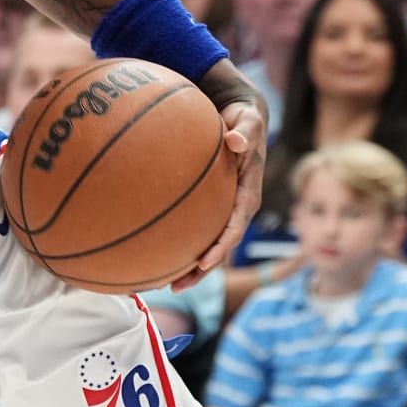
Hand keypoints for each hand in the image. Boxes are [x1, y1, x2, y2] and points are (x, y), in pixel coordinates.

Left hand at [179, 87, 266, 283]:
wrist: (243, 120)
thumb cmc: (244, 121)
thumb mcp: (249, 122)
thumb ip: (245, 132)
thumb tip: (235, 141)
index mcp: (248, 195)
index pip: (235, 228)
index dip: (220, 248)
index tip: (203, 262)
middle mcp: (238, 209)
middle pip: (220, 248)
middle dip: (201, 270)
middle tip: (177, 286)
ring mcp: (225, 211)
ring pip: (208, 245)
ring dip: (190, 268)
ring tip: (164, 285)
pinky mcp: (212, 207)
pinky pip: (197, 230)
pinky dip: (180, 244)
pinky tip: (157, 256)